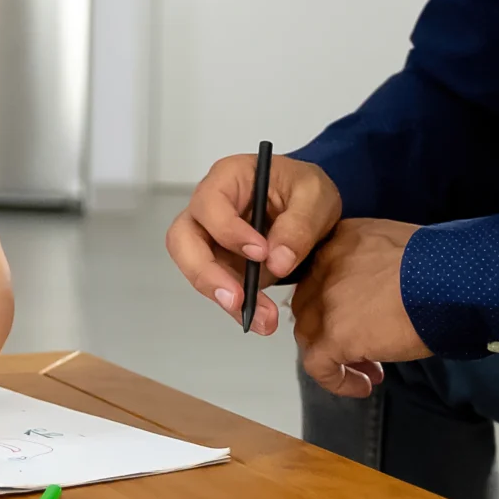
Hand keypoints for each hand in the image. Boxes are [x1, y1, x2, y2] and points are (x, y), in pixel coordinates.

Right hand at [166, 151, 341, 333]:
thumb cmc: (305, 190)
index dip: (228, 230)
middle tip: (237, 298)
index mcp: (228, 177)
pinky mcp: (221, 263)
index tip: (260, 252)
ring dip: (223, 297)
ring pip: (195, 268)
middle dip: (206, 273)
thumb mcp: (315, 196)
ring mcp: (211, 237)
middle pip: (183, 239)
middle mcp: (209, 207)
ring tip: (262, 320)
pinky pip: (219, 286)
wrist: (310, 211)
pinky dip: (237, 306)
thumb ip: (299, 224)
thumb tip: (277, 261)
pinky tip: (261, 320)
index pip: (209, 203)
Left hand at [290, 218, 427, 397]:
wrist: (453, 282)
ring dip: (336, 357)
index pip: (320, 276)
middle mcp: (322, 265)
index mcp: (338, 239)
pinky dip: (337, 381)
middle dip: (333, 330)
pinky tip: (363, 386)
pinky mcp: (334, 334)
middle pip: (310, 306)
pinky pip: (319, 366)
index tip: (361, 318)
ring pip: (310, 336)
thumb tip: (377, 294)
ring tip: (370, 371)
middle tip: (366, 349)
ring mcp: (325, 300)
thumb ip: (373, 265)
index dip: (336, 302)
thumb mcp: (395, 248)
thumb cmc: (442, 264)